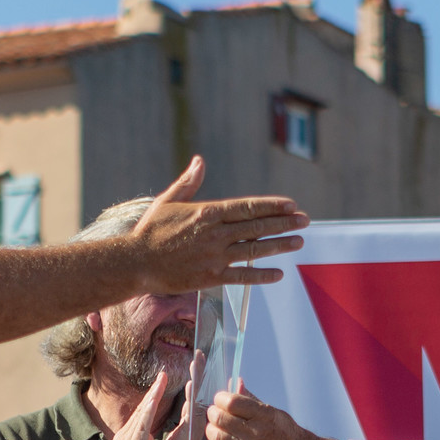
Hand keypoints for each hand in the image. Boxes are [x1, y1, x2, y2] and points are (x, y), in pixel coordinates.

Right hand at [94, 372, 173, 439]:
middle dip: (153, 390)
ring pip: (141, 413)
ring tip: (161, 381)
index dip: (151, 398)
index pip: (142, 414)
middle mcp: (125, 435)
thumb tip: (148, 435)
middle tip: (163, 374)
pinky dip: (147, 412)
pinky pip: (140, 426)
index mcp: (129, 438)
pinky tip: (153, 402)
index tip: (161, 385)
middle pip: (141, 408)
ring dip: (152, 396)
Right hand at [130, 157, 307, 290]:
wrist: (135, 263)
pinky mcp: (210, 277)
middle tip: (305, 220)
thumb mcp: (168, 201)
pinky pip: (242, 276)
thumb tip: (199, 161)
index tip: (291, 205)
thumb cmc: (151, 231)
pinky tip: (278, 273)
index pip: (247, 207)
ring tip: (299, 242)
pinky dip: (261, 275)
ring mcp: (214, 257)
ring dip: (280, 246)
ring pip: (254, 250)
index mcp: (207, 212)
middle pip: (257, 226)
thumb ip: (188, 182)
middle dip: (284, 223)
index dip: (272, 206)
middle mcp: (215, 234)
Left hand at [155, 363, 200, 439]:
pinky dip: (193, 396)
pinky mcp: (189, 432)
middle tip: (201, 353)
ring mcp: (193, 426)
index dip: (196, 376)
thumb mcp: (180, 436)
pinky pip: (192, 410)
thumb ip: (186, 422)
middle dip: (200, 372)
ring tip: (198, 361)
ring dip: (197, 378)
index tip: (197, 360)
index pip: (194, 393)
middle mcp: (194, 420)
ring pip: (196, 396)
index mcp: (190, 420)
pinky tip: (192, 384)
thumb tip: (188, 410)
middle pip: (199, 390)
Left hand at [206, 384, 338, 439]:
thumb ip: (251, 399)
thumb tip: (237, 383)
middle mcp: (255, 433)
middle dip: (213, 412)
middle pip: (220, 418)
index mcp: (264, 416)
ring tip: (216, 426)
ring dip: (211, 428)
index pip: (232, 402)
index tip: (221, 399)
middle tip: (216, 412)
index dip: (221, 398)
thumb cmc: (289, 435)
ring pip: (216, 436)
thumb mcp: (273, 412)